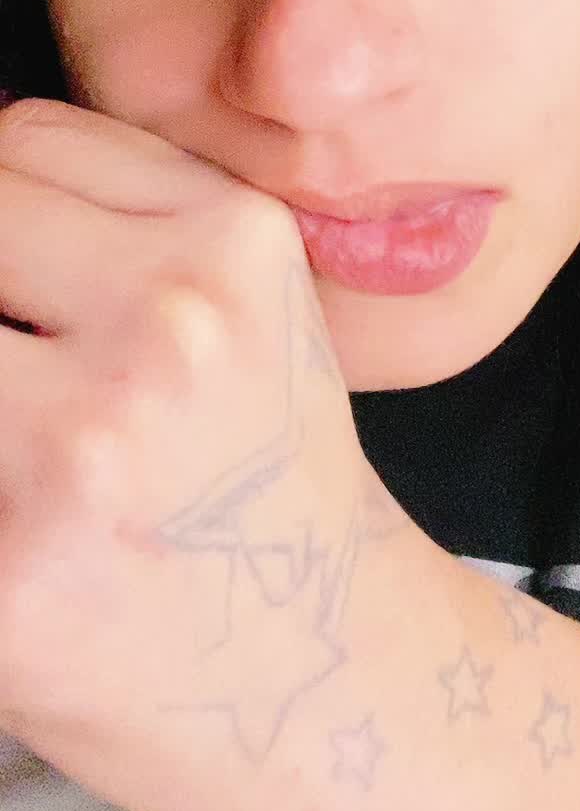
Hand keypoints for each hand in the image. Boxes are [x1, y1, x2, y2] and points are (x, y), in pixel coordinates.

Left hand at [0, 97, 410, 810]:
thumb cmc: (266, 479)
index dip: (6, 199)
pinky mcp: (8, 567)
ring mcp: (82, 446)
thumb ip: (126, 214)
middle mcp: (170, 327)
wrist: (318, 672)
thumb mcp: (249, 303)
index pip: (26, 138)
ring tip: (27, 427)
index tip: (19, 264)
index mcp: (234, 244)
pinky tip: (24, 506)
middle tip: (30, 356)